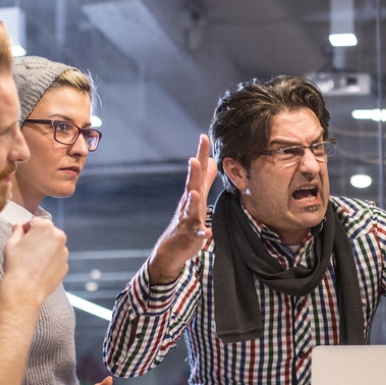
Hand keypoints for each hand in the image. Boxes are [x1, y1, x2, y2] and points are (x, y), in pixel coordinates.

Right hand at [3, 217, 68, 301]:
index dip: (26, 228)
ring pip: (53, 246)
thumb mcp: (11, 244)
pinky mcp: (65, 265)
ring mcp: (64, 252)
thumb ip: (17, 232)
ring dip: (45, 248)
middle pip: (47, 232)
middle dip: (38, 237)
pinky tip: (39, 268)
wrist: (26, 288)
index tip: (20, 236)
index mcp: (45, 227)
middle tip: (26, 248)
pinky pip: (56, 259)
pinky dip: (49, 260)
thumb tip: (18, 226)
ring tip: (32, 260)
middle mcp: (59, 237)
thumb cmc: (16, 264)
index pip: (35, 222)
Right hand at [148, 134, 217, 284]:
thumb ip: (206, 180)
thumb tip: (212, 161)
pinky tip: (207, 233)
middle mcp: (189, 204)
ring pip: (190, 209)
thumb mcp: (198, 197)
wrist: (172, 247)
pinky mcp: (191, 235)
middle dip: (193, 173)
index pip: (197, 171)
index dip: (200, 155)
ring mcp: (188, 219)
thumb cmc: (187, 220)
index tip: (203, 137)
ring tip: (195, 193)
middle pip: (191, 186)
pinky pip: (197, 233)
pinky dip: (201, 233)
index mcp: (193, 193)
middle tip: (194, 159)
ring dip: (192, 201)